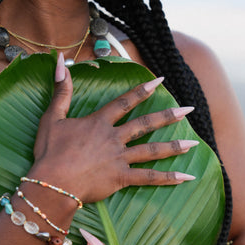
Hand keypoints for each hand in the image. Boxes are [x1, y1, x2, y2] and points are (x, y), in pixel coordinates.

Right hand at [31, 53, 197, 202]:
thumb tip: (60, 61)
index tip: (160, 81)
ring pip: (152, 150)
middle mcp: (114, 138)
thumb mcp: (52, 117)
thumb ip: (61, 91)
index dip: (143, 90)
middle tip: (189, 109)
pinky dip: (168, 178)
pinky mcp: (121, 178)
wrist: (52, 183)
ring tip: (194, 144)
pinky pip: (148, 178)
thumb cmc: (50, 152)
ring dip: (174, 146)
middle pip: (145, 124)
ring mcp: (120, 158)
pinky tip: (186, 177)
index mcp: (99, 123)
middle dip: (169, 115)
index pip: (125, 102)